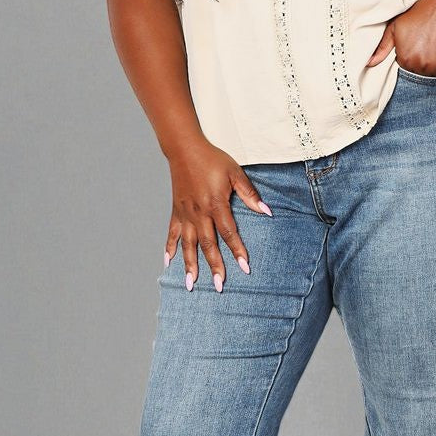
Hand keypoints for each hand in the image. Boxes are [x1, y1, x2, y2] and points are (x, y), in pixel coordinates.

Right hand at [163, 136, 271, 292]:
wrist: (184, 148)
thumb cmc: (212, 159)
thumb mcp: (235, 173)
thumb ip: (249, 194)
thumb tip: (267, 211)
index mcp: (215, 204)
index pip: (229, 232)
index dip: (238, 251)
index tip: (245, 268)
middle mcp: (199, 212)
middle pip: (208, 244)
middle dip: (215, 266)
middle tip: (220, 286)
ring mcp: (185, 213)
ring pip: (188, 244)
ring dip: (190, 265)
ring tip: (191, 284)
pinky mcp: (176, 211)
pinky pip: (171, 233)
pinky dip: (169, 249)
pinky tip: (169, 263)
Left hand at [365, 0, 435, 75]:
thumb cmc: (422, 12)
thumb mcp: (396, 26)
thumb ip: (382, 47)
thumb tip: (369, 63)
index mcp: (406, 59)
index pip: (406, 69)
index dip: (410, 57)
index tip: (417, 45)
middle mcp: (423, 65)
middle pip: (421, 74)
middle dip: (423, 62)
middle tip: (428, 43)